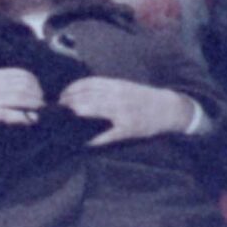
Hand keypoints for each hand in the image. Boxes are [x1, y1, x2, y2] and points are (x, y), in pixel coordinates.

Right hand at [0, 67, 44, 139]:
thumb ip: (2, 84)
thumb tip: (24, 89)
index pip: (22, 73)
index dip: (35, 82)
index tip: (40, 92)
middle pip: (24, 85)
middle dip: (37, 95)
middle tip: (43, 104)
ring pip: (21, 97)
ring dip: (34, 105)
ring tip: (40, 112)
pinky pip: (12, 113)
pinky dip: (24, 117)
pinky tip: (30, 121)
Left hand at [59, 76, 190, 146]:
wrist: (168, 108)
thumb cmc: (143, 98)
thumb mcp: (125, 87)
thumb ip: (106, 88)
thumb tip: (81, 92)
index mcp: (117, 85)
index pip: (89, 83)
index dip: (72, 89)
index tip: (62, 96)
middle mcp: (119, 96)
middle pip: (88, 97)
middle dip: (70, 103)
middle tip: (59, 110)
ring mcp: (123, 112)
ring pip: (95, 111)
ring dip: (78, 115)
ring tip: (65, 121)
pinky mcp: (128, 129)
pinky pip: (108, 134)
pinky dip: (95, 139)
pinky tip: (85, 142)